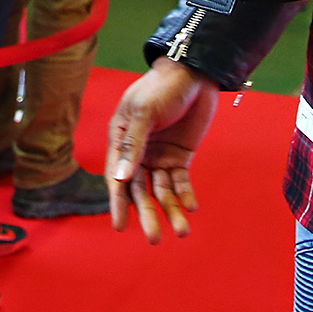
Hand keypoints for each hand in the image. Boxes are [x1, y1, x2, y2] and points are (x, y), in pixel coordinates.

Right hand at [105, 56, 219, 243]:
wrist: (195, 72)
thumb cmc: (162, 87)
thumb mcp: (145, 112)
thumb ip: (133, 145)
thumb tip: (121, 179)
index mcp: (121, 140)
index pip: (118, 178)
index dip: (118, 203)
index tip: (120, 226)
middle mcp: (138, 153)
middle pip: (140, 190)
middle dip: (147, 214)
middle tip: (155, 239)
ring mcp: (159, 155)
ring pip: (161, 190)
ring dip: (171, 210)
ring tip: (182, 231)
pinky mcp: (179, 155)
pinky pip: (180, 181)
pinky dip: (185, 195)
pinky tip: (190, 208)